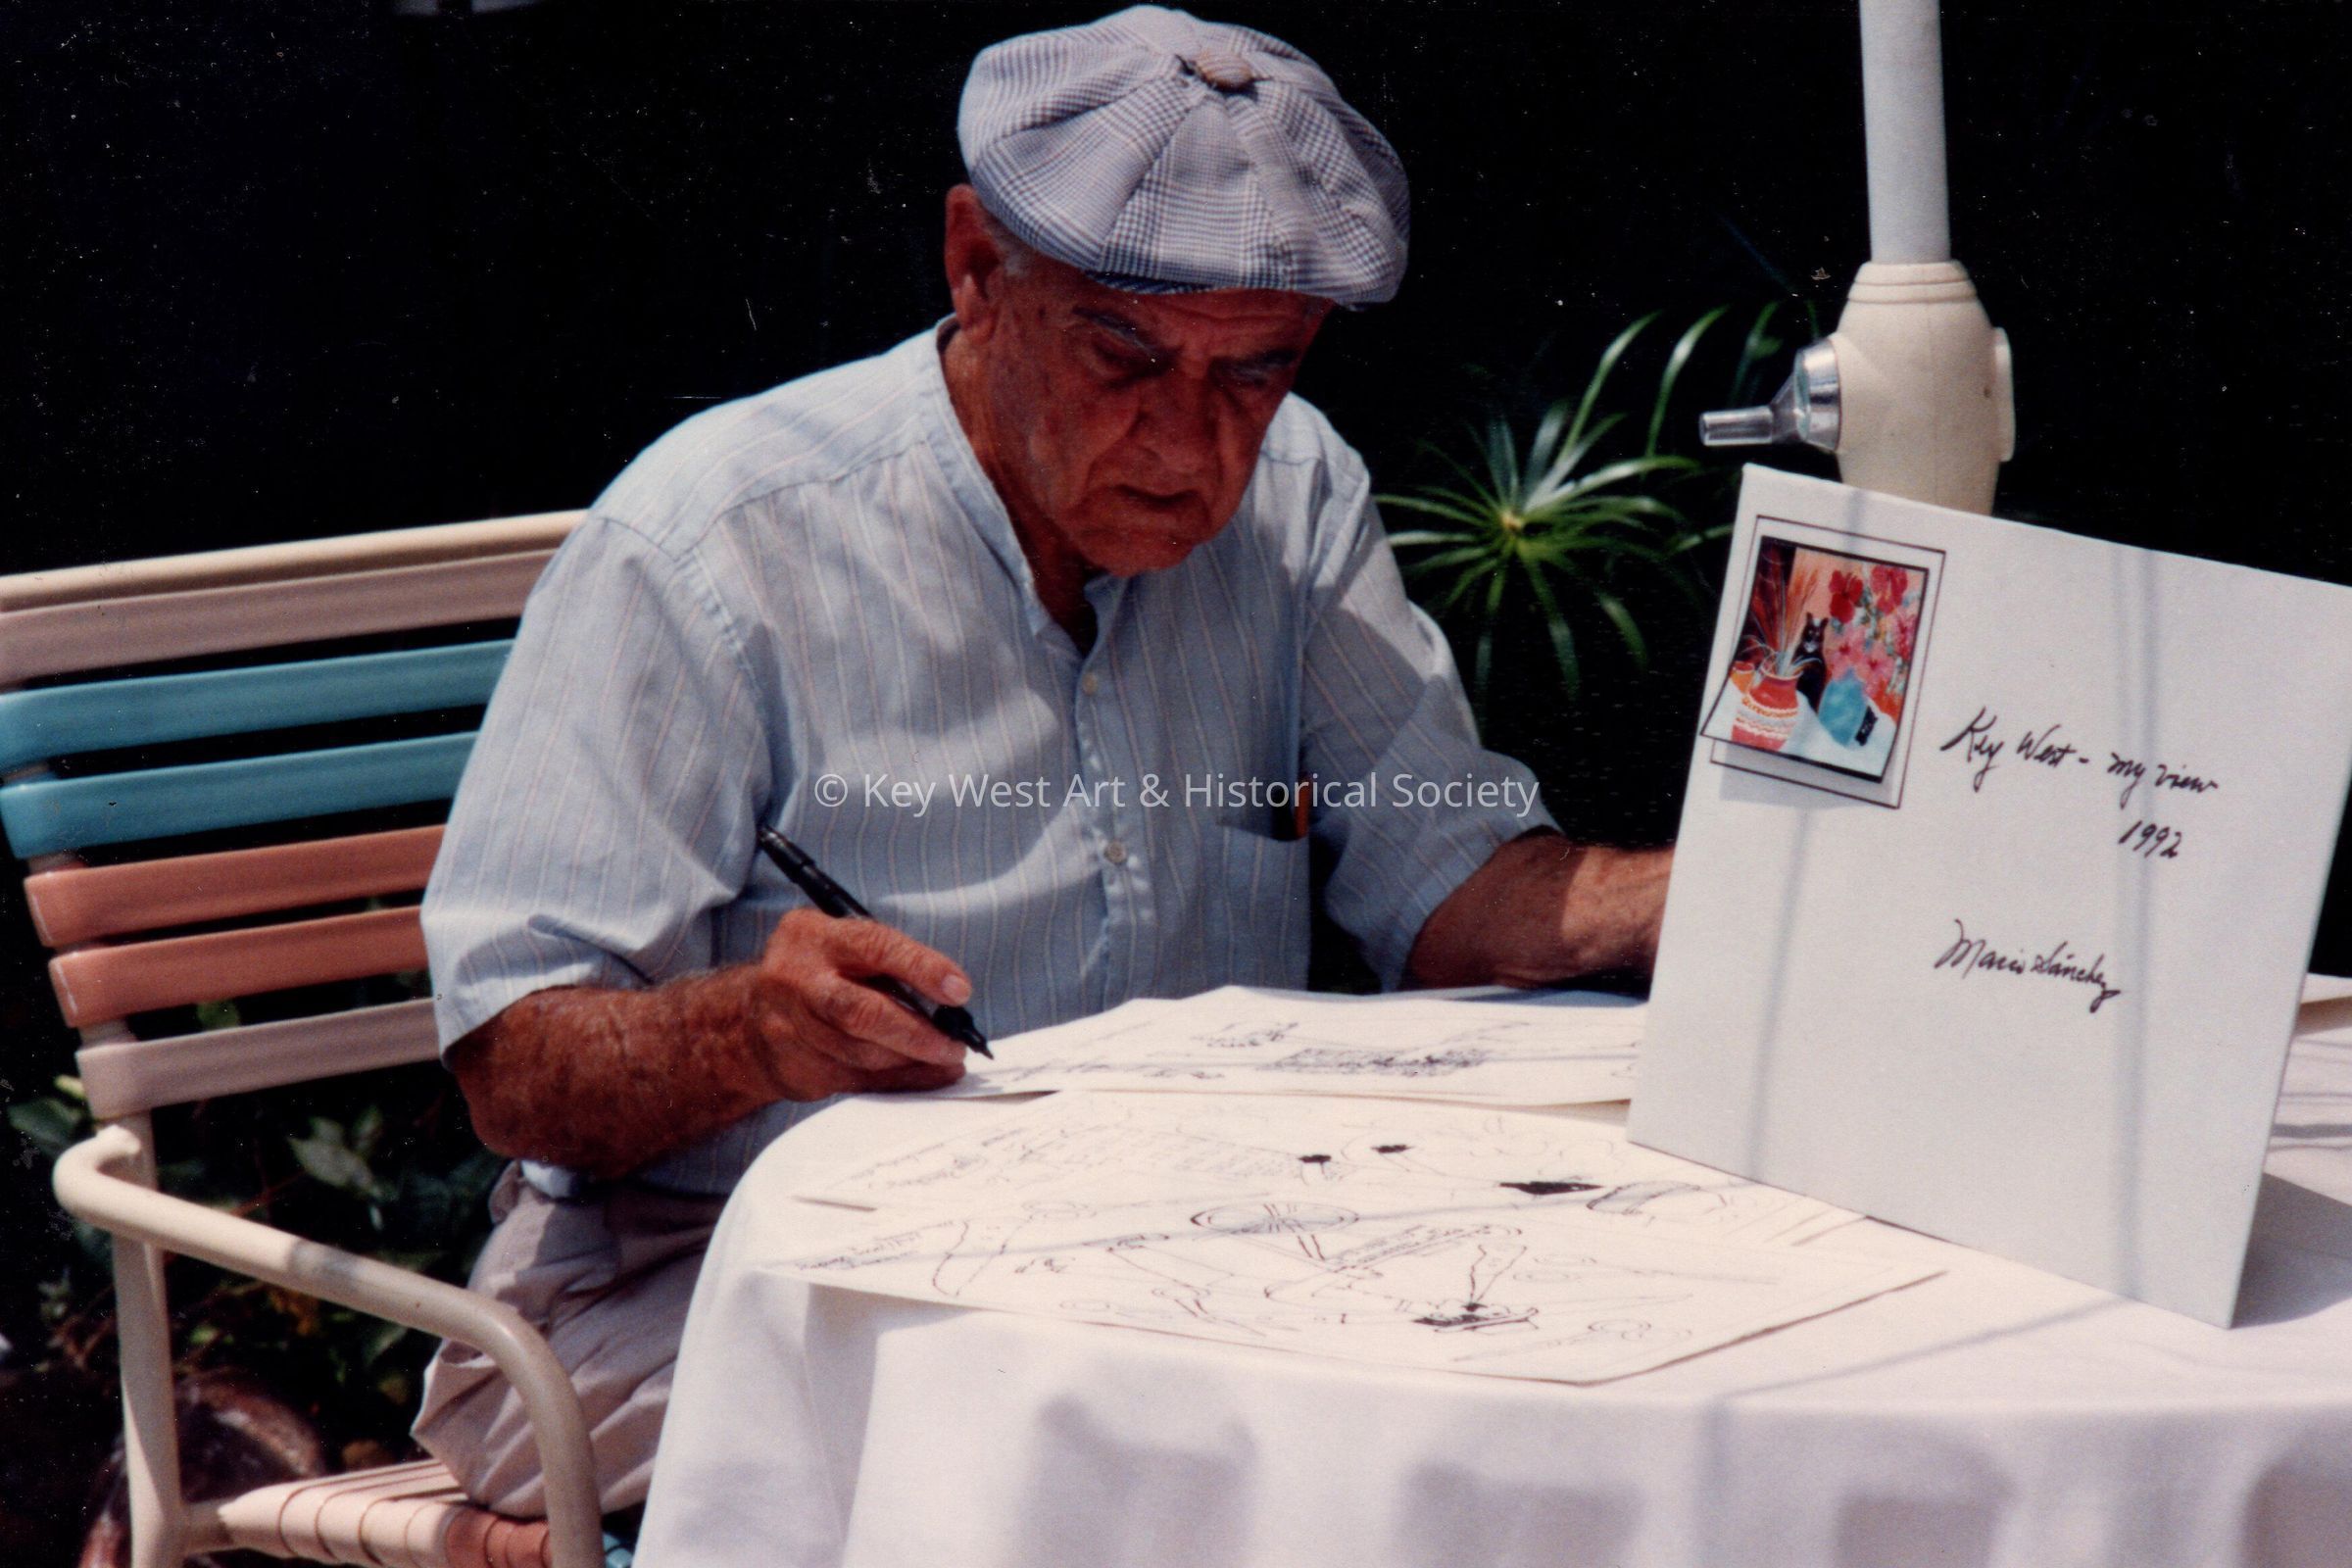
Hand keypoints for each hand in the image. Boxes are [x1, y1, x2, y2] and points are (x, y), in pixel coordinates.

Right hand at [747, 908, 975, 1099]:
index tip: (959, 991)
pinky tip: (928, 1075)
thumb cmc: (817, 972)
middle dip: (916, 1032)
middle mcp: (795, 980)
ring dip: (911, 1060)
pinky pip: (857, 1080)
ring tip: (946, 1058)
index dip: (921, 969)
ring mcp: (790, 1028)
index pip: (874, 947)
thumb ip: (886, 961)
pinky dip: (900, 1080)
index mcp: (812, 936)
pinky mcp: (797, 1067)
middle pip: (860, 1012)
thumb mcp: (841, 945)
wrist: (749, 1017)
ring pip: (860, 1053)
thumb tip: (951, 994)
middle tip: (954, 1043)